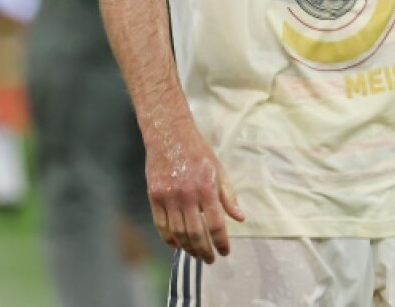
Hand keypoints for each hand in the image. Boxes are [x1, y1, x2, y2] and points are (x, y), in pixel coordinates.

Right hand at [145, 120, 244, 262]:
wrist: (169, 134)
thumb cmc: (197, 152)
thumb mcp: (219, 169)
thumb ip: (228, 196)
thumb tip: (239, 218)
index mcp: (207, 188)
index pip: (216, 224)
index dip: (221, 242)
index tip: (224, 252)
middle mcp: (188, 195)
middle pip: (196, 233)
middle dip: (204, 251)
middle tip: (210, 259)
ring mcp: (169, 196)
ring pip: (178, 232)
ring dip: (188, 248)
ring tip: (195, 254)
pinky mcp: (154, 196)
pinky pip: (161, 224)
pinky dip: (168, 238)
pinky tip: (176, 245)